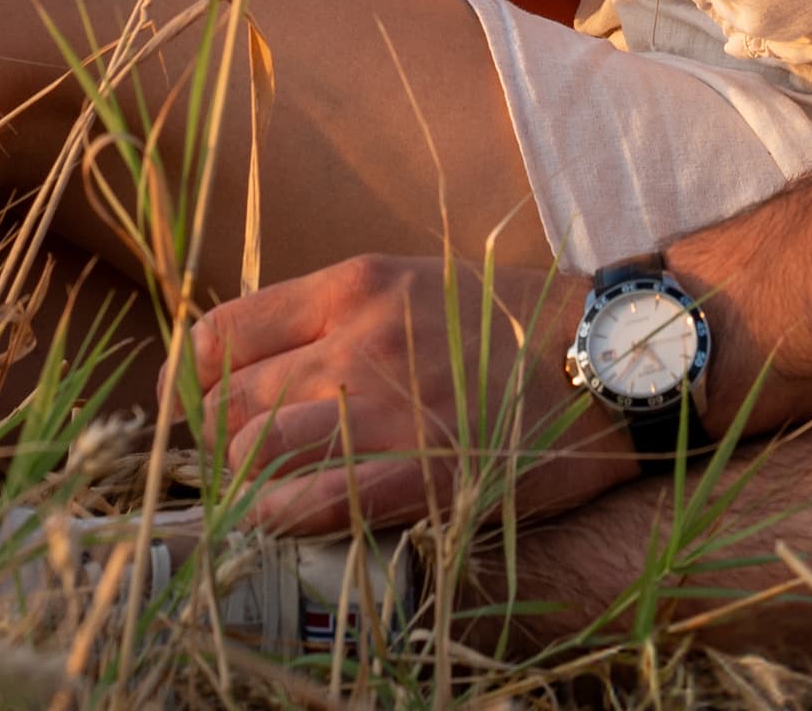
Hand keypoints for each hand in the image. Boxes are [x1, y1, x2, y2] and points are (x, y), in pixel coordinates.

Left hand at [191, 254, 632, 534]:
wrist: (613, 356)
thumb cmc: (519, 325)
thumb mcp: (420, 287)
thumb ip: (345, 319)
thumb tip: (269, 365)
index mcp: (353, 287)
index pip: (220, 333)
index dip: (197, 384)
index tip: (206, 410)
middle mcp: (354, 341)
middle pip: (227, 403)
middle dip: (218, 444)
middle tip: (239, 469)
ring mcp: (383, 409)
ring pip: (251, 455)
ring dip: (246, 486)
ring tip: (264, 501)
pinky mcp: (418, 473)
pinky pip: (307, 505)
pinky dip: (281, 521)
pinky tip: (291, 525)